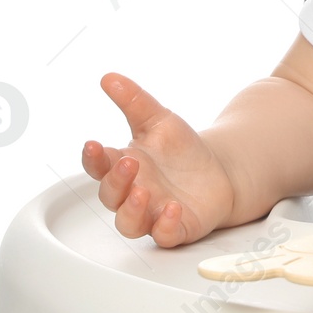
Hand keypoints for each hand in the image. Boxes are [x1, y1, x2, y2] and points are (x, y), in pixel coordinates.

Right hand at [82, 73, 238, 247]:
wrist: (219, 171)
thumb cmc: (181, 150)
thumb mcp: (159, 120)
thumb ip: (134, 100)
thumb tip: (109, 77)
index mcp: (123, 166)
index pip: (98, 166)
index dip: (92, 158)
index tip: (93, 144)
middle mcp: (132, 193)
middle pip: (110, 196)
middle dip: (116, 182)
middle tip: (129, 163)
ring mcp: (152, 213)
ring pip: (129, 223)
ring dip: (132, 210)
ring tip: (143, 192)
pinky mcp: (177, 228)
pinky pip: (165, 235)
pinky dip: (165, 226)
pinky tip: (172, 209)